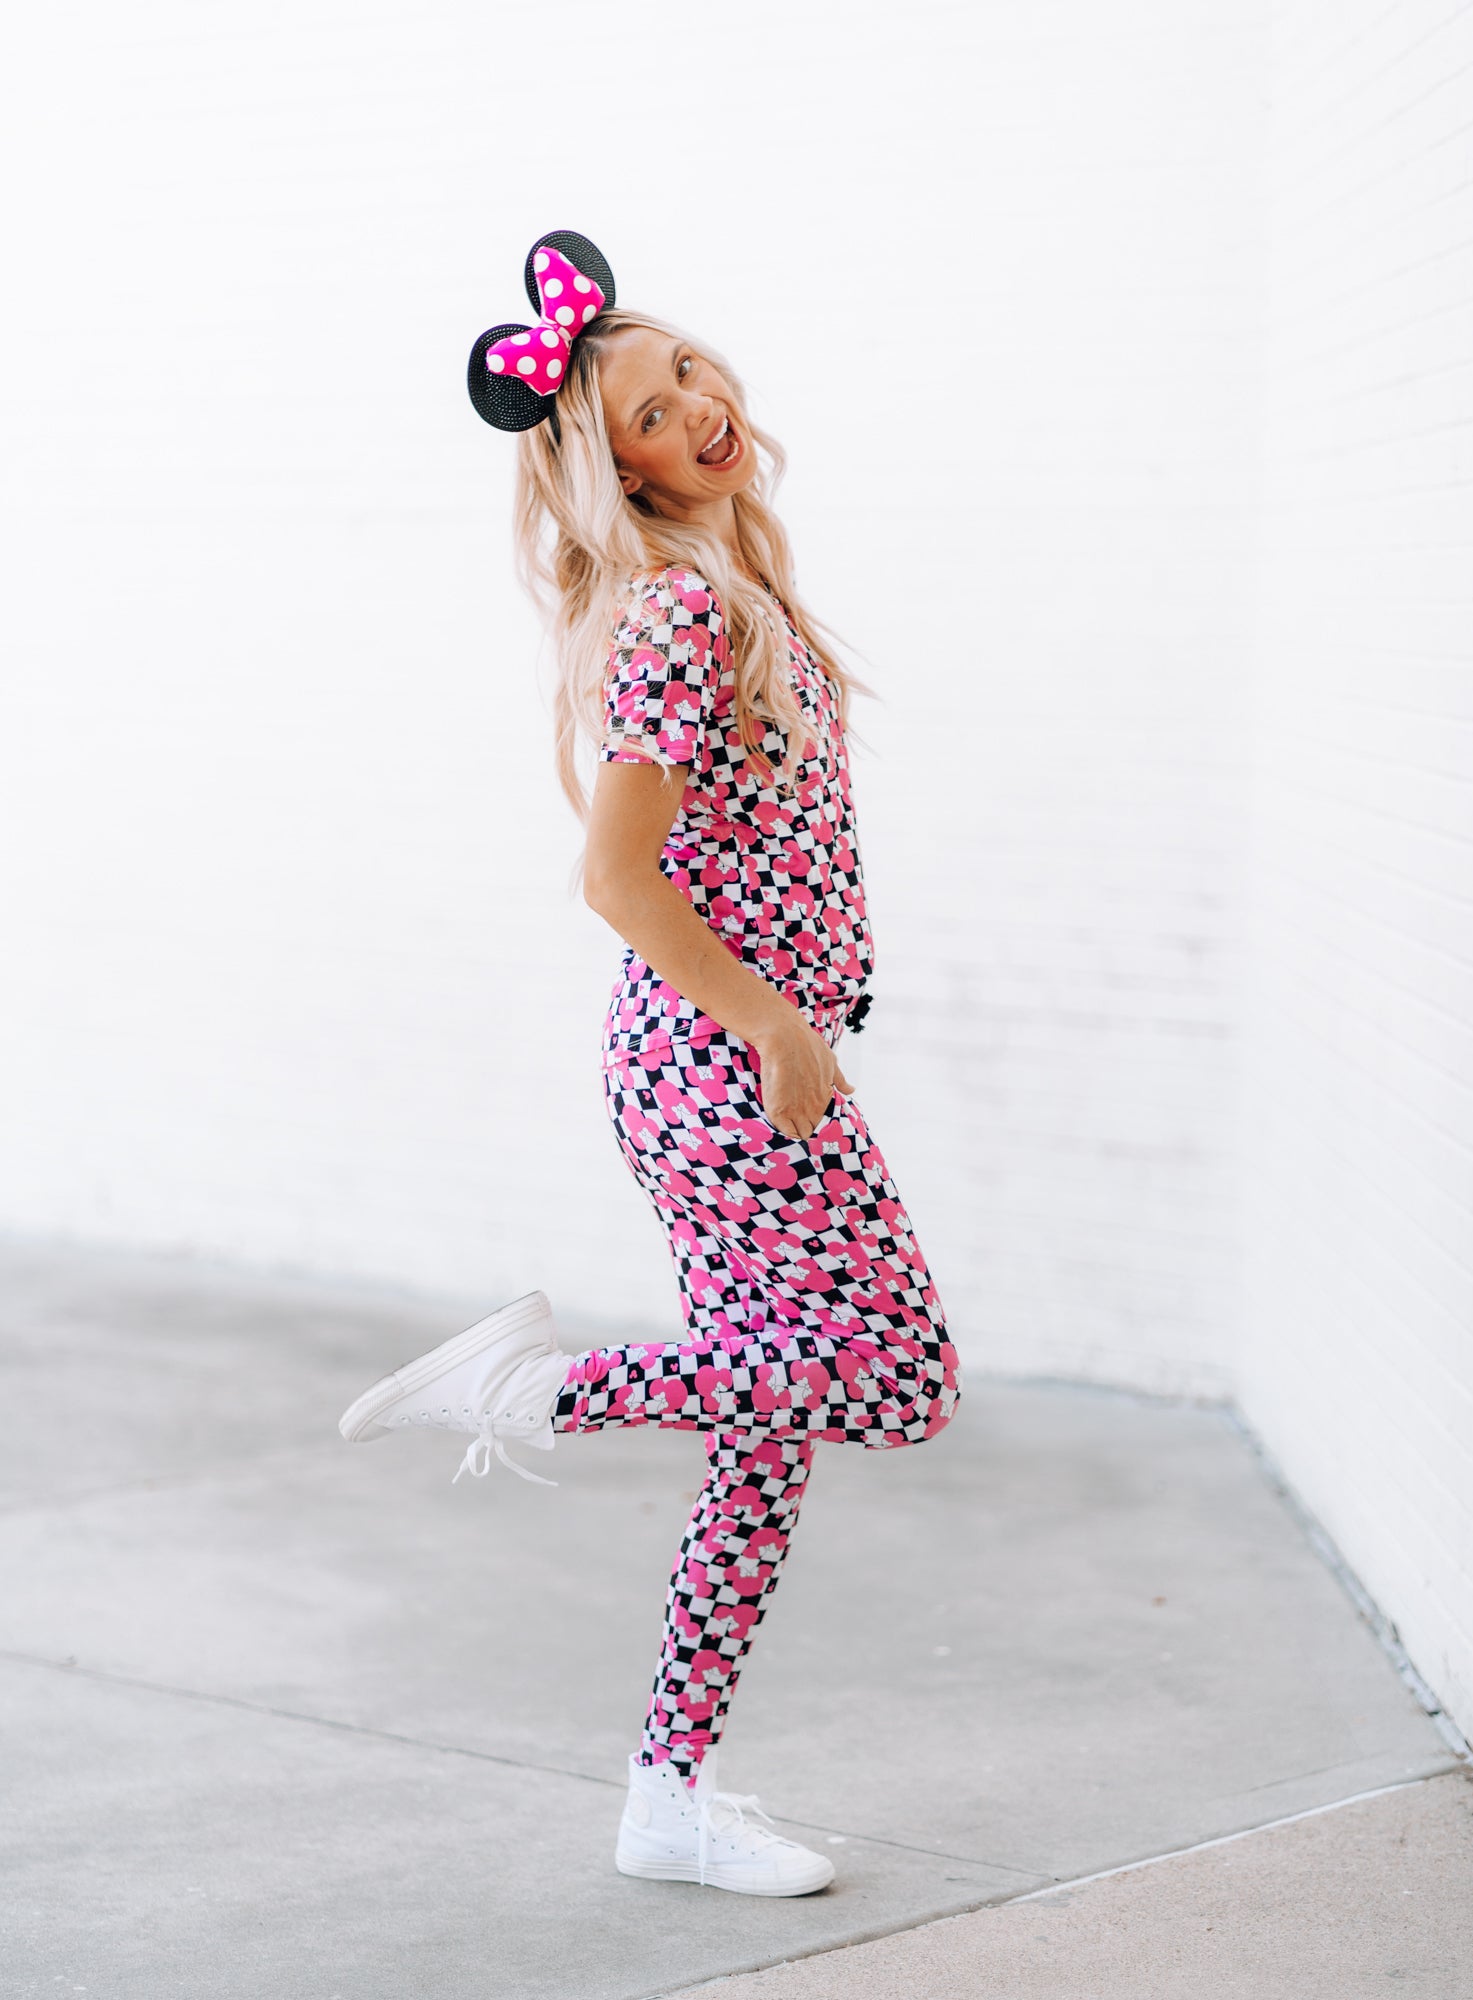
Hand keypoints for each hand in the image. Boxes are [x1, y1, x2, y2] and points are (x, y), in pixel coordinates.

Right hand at [750, 1020, 854, 1140]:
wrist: (784, 1038)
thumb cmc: (807, 1045)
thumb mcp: (830, 1061)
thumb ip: (839, 1079)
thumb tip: (851, 1090)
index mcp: (825, 1097)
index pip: (824, 1122)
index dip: (815, 1122)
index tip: (808, 1119)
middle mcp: (813, 1107)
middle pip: (812, 1130)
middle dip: (806, 1129)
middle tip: (796, 1123)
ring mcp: (796, 1111)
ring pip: (800, 1135)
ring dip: (795, 1132)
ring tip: (787, 1126)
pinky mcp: (778, 1112)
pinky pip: (784, 1132)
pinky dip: (783, 1133)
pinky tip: (780, 1126)